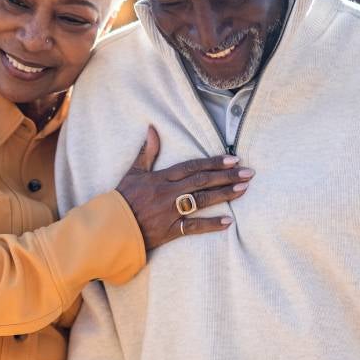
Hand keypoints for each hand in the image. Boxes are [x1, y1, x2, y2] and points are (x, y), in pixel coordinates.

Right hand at [115, 125, 253, 250]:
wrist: (110, 227)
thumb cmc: (122, 199)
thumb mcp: (133, 172)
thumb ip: (146, 152)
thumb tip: (152, 129)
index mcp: (160, 178)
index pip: (191, 167)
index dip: (213, 162)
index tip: (232, 159)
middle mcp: (167, 193)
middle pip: (202, 182)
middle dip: (226, 176)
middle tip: (248, 173)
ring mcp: (169, 212)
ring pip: (201, 201)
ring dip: (224, 194)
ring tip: (243, 189)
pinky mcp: (169, 230)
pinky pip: (193, 227)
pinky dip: (210, 225)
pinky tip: (228, 221)